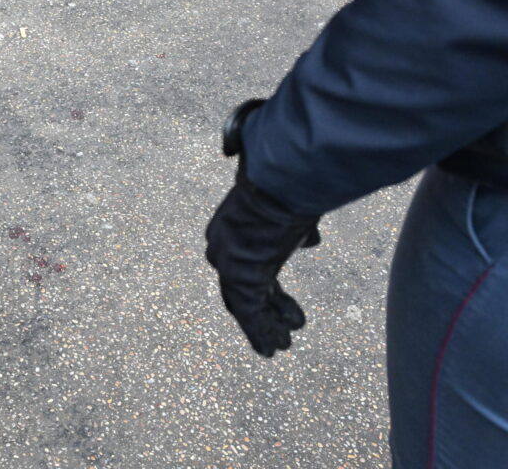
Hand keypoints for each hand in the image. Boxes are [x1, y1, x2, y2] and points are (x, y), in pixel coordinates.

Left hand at [205, 172, 320, 356]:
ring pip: (244, 305)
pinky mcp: (239, 276)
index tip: (285, 304)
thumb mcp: (292, 211)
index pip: (246, 266)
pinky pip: (248, 313)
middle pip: (241, 289)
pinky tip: (272, 350)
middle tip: (284, 330)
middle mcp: (223, 246)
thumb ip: (295, 231)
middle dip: (265, 310)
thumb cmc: (290, 186)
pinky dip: (260, 333)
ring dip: (265, 328)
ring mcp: (228, 262)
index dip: (267, 290)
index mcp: (231, 229)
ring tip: (282, 346)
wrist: (284, 180)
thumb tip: (308, 241)